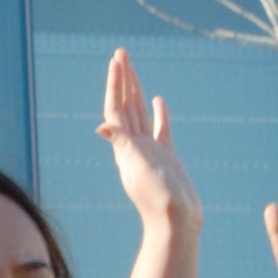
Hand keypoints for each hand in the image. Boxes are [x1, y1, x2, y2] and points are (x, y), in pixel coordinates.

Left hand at [98, 50, 197, 230]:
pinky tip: (159, 100)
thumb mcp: (138, 168)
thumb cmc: (157, 199)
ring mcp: (151, 151)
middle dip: (123, 79)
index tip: (116, 61)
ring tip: (133, 70)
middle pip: (126, 105)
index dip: (115, 84)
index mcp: (125, 147)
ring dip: (137, 91)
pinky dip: (159, 114)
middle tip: (121, 53)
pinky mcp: (167, 158)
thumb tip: (101, 127)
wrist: (175, 223)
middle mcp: (134, 146)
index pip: (117, 108)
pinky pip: (161, 129)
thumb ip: (122, 145)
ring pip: (141, 113)